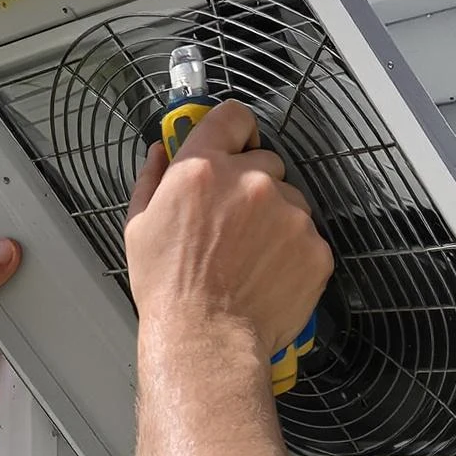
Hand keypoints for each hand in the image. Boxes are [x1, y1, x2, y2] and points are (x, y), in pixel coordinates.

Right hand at [122, 101, 330, 361]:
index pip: (234, 116)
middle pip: (266, 161)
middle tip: (234, 224)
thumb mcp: (139, 226)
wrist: (206, 339)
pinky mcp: (315, 246)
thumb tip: (161, 149)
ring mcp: (289, 213)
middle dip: (253, 185)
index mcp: (204, 168)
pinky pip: (308, 237)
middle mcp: (251, 180)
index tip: (234, 147)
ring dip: (276, 219)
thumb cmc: (168, 287)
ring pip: (291, 201)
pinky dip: (293, 253)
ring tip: (250, 257)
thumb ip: (153, 178)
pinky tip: (268, 275)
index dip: (235, 131)